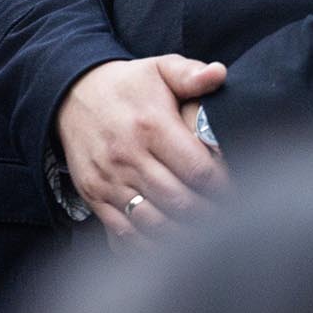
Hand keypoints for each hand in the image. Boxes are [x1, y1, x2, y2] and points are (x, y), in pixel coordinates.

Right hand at [55, 54, 226, 240]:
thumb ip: (191, 73)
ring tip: (207, 235)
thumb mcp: (159, 68)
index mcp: (151, 125)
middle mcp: (128, 155)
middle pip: (179, 200)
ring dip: (184, 234)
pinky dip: (151, 244)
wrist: (72, 95)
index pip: (198, 169)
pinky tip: (171, 244)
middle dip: (211, 215)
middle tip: (231, 219)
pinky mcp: (94, 196)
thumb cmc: (127, 85)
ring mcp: (109, 179)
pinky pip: (125, 232)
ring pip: (154, 222)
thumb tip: (219, 73)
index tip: (239, 192)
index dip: (223, 187)